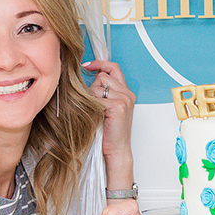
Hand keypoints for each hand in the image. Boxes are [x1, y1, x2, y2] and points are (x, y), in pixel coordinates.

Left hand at [83, 60, 135, 183]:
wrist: (117, 150)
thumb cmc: (110, 132)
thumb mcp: (108, 108)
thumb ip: (103, 93)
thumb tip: (88, 78)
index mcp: (126, 92)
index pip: (113, 67)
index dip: (99, 64)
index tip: (86, 65)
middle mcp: (127, 94)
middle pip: (102, 77)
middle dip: (93, 88)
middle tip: (94, 105)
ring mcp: (124, 99)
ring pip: (98, 86)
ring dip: (92, 98)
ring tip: (96, 112)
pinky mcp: (118, 107)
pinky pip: (97, 98)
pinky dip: (92, 106)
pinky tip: (96, 116)